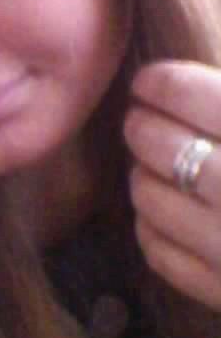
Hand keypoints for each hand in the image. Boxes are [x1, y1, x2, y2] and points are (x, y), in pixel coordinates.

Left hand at [124, 61, 220, 310]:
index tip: (148, 82)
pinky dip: (150, 229)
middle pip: (161, 147)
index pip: (196, 97)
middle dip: (142, 128)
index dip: (163, 83)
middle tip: (142, 122)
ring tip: (152, 167)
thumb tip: (180, 85)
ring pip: (150, 200)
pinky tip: (160, 214)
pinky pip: (160, 255)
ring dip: (141, 177)